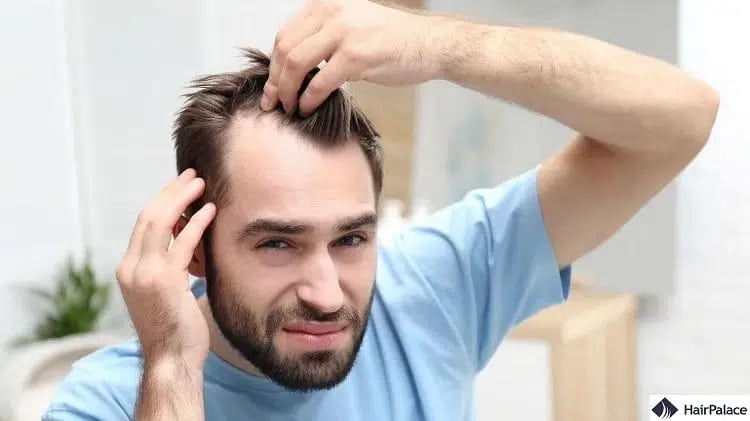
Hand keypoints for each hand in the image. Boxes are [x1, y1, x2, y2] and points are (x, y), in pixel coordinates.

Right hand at [115, 168, 215, 370]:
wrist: (171, 360)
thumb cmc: (176, 329)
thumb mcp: (166, 292)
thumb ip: (170, 267)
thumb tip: (189, 244)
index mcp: (128, 269)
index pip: (143, 224)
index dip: (162, 201)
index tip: (181, 187)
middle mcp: (130, 268)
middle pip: (149, 216)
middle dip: (171, 192)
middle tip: (192, 176)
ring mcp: (145, 275)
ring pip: (160, 223)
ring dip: (182, 199)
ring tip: (201, 184)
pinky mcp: (164, 282)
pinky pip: (182, 244)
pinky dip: (197, 224)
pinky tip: (210, 211)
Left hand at [262, 0, 440, 115]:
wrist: (430, 43)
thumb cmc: (394, 40)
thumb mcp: (353, 24)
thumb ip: (324, 36)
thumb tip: (296, 64)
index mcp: (326, 4)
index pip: (285, 35)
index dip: (274, 65)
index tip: (272, 86)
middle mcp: (331, 12)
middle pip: (285, 49)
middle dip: (276, 80)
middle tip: (274, 103)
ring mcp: (344, 33)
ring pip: (297, 64)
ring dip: (288, 91)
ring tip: (290, 107)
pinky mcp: (356, 55)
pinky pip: (320, 81)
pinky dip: (309, 99)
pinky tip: (308, 108)